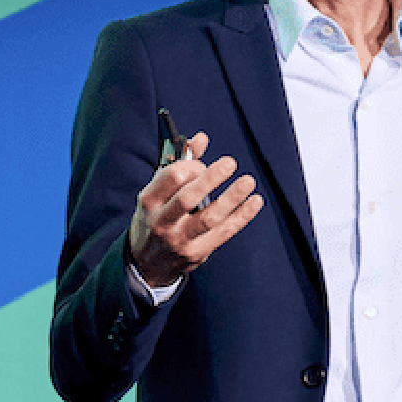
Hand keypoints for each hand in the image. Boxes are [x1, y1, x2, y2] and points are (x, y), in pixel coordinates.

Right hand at [128, 131, 263, 287]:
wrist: (146, 263)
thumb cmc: (155, 216)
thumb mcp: (157, 191)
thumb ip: (180, 162)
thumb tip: (202, 138)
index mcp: (149, 201)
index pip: (171, 178)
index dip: (191, 166)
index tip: (202, 165)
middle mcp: (162, 222)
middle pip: (187, 198)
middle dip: (210, 179)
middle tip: (230, 162)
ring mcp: (180, 240)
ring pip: (209, 218)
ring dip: (231, 198)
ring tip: (248, 181)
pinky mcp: (198, 252)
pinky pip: (224, 232)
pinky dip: (242, 216)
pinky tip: (255, 201)